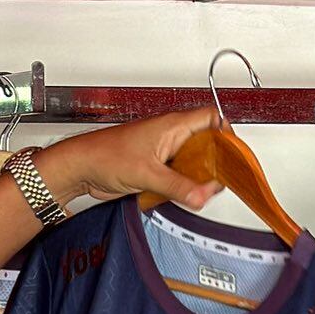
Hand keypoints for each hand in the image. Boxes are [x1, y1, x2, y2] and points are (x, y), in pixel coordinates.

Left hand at [36, 109, 221, 211]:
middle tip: (220, 178)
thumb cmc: (104, 155)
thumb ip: (177, 186)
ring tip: (204, 190)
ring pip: (194, 162)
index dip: (225, 131)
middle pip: (207, 143)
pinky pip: (181, 177)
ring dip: (200, 177)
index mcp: (172, 125)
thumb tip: (202, 195)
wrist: (81, 169)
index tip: (233, 152)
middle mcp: (171, 136)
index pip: (211, 118)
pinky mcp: (157, 169)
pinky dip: (186, 186)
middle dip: (216, 161)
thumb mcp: (147, 173)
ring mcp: (164, 153)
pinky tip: (186, 195)